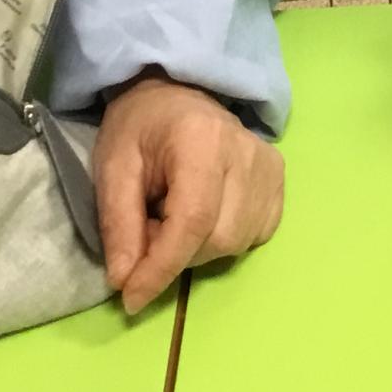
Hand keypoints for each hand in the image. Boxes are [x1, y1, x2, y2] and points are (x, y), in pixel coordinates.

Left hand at [97, 75, 283, 313]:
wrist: (176, 92)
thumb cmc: (140, 129)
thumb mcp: (112, 169)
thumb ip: (118, 224)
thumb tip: (125, 282)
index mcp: (201, 140)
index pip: (192, 221)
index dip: (162, 267)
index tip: (131, 299)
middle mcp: (246, 153)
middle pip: (217, 238)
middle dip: (175, 255)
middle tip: (146, 231)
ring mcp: (270, 167)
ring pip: (236, 243)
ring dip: (197, 250)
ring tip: (173, 219)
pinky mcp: (279, 180)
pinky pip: (254, 234)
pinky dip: (223, 240)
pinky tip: (205, 216)